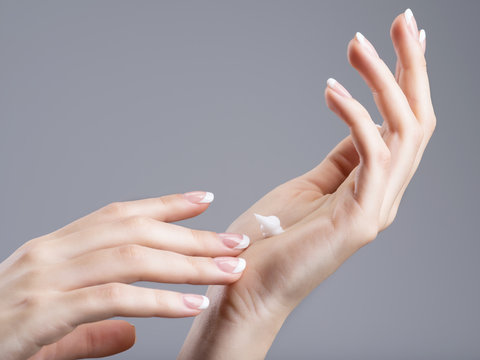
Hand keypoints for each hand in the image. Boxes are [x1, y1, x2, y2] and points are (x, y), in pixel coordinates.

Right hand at [0, 191, 249, 359]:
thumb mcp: (49, 326)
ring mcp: (47, 279)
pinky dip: (159, 301)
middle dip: (191, 235)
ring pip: (132, 257)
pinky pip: (114, 299)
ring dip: (188, 263)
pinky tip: (194, 304)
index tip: (204, 199)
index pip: (120, 214)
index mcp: (55, 249)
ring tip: (229, 270)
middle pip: (136, 231)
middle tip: (234, 241)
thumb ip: (92, 327)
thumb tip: (133, 331)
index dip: (165, 204)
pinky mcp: (43, 312)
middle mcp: (52, 253)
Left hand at [179, 10, 435, 358]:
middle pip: (415, 119)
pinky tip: (330, 89)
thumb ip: (344, 155)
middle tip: (403, 20)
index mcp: (374, 185)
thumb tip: (360, 118)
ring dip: (384, 81)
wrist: (249, 285)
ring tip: (359, 44)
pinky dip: (354, 115)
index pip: (403, 122)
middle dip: (412, 66)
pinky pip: (371, 154)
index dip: (407, 78)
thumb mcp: (314, 184)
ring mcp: (377, 208)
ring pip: (403, 131)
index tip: (405, 37)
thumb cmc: (274, 238)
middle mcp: (384, 194)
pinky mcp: (360, 220)